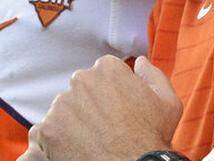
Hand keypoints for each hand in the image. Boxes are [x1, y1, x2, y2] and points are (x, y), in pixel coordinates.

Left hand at [19, 56, 181, 160]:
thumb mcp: (167, 102)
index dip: (112, 93)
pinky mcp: (46, 130)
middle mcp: (80, 80)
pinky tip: (74, 152)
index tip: (117, 111)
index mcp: (107, 69)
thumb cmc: (152, 137)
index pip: (102, 74)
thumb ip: (152, 75)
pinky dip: (55, 143)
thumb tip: (140, 61)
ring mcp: (61, 105)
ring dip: (73, 124)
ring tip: (91, 143)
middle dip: (90, 106)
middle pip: (81, 90)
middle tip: (105, 129)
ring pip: (63, 111)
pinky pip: (45, 133)